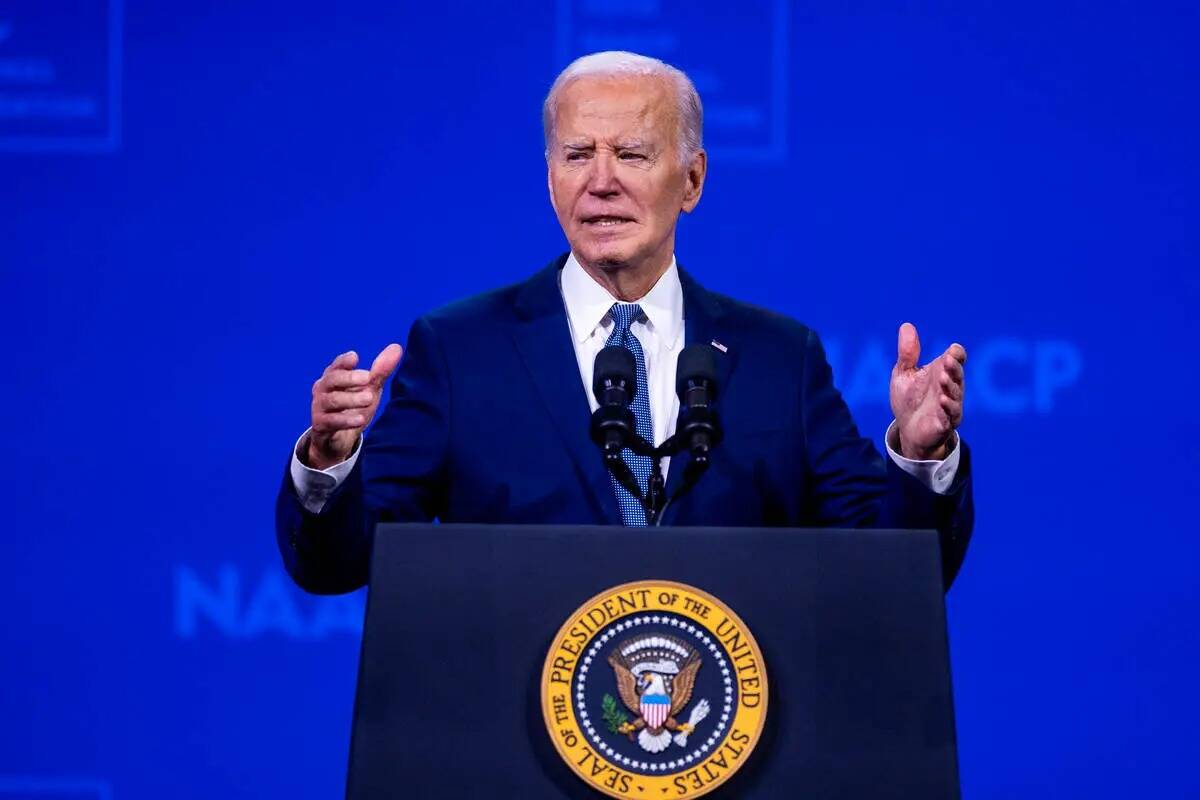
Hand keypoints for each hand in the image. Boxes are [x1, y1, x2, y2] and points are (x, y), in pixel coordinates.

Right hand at [306, 344, 402, 469]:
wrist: (337, 439)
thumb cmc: (353, 407)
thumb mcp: (369, 389)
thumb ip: (380, 371)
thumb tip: (397, 347)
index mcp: (333, 377)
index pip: (336, 366)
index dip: (344, 361)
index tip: (355, 357)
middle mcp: (323, 390)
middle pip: (331, 380)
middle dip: (349, 378)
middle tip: (368, 378)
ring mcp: (319, 408)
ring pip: (332, 400)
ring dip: (350, 399)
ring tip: (369, 398)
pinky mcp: (320, 425)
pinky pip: (330, 421)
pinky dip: (345, 420)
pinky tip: (360, 419)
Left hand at [889, 323, 965, 460]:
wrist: (908, 430)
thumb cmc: (909, 400)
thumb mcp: (904, 374)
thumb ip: (907, 353)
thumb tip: (906, 325)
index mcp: (942, 372)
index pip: (956, 358)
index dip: (957, 354)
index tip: (952, 351)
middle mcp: (950, 386)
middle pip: (958, 374)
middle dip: (953, 368)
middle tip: (947, 361)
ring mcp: (949, 405)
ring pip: (955, 394)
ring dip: (951, 386)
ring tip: (943, 379)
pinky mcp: (945, 422)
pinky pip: (950, 415)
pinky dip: (948, 408)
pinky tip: (943, 401)